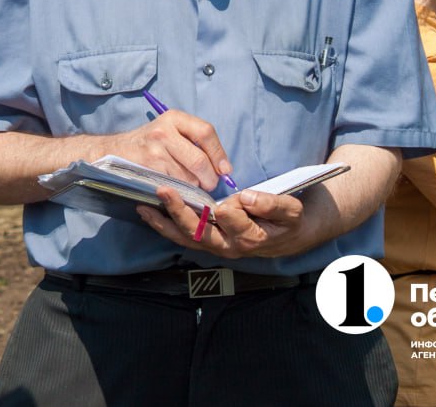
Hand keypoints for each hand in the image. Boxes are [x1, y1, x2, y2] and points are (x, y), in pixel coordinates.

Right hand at [103, 109, 231, 190]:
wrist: (115, 151)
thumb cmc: (149, 144)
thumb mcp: (170, 131)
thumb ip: (195, 142)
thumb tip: (223, 168)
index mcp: (174, 117)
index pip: (206, 132)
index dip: (219, 154)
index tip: (225, 170)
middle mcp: (164, 131)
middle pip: (199, 159)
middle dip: (209, 178)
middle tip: (209, 184)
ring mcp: (155, 150)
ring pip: (188, 176)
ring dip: (193, 186)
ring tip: (187, 183)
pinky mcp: (148, 168)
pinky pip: (174, 185)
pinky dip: (180, 191)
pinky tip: (175, 187)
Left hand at [138, 187, 306, 258]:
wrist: (289, 236)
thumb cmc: (289, 221)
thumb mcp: (291, 210)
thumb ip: (272, 204)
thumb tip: (247, 197)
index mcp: (249, 237)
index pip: (230, 217)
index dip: (231, 204)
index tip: (238, 194)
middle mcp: (227, 245)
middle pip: (198, 232)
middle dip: (179, 211)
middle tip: (164, 190)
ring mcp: (215, 246)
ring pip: (185, 237)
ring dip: (164, 222)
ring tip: (144, 206)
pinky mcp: (207, 242)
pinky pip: (182, 237)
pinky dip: (165, 226)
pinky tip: (150, 214)